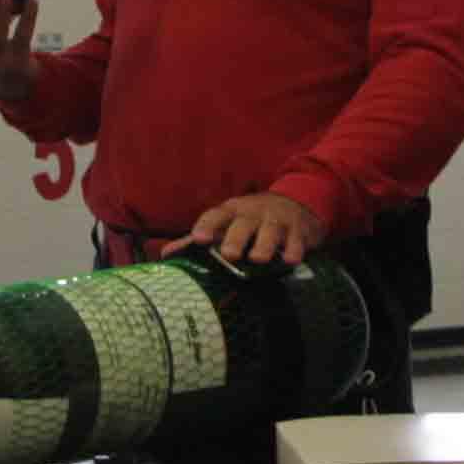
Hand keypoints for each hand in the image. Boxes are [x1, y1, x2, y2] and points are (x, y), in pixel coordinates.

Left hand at [177, 191, 326, 269]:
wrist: (295, 204)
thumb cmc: (252, 219)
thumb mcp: (227, 223)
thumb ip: (198, 239)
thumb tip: (167, 254)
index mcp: (231, 212)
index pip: (215, 215)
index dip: (206, 226)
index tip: (199, 239)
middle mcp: (252, 213)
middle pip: (243, 224)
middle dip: (235, 238)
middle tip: (229, 254)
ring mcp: (276, 220)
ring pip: (270, 230)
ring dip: (264, 244)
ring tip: (258, 259)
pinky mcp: (297, 230)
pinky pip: (296, 240)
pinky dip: (294, 250)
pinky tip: (291, 260)